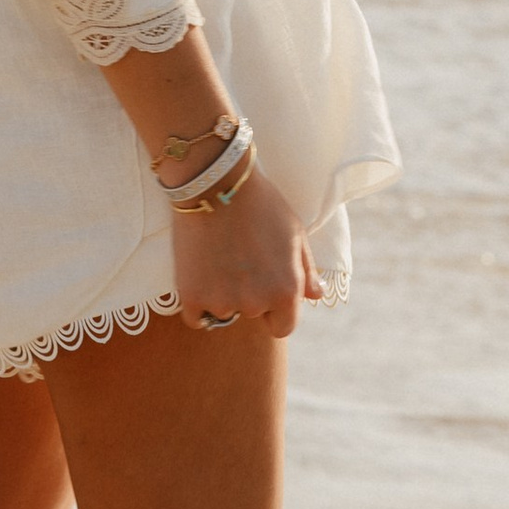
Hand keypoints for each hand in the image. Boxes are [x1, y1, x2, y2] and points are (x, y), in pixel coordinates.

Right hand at [172, 161, 323, 336]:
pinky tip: (199, 275)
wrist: (215, 182)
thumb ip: (306, 271)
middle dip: (248, 294)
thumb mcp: (295, 233)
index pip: (283, 326)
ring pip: (223, 312)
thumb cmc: (260, 204)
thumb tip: (316, 295)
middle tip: (238, 258)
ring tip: (218, 256)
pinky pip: (196, 318)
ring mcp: (222, 301)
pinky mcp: (192, 295)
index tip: (264, 289)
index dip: (275, 309)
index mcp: (286, 291)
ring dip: (221, 294)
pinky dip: (197, 302)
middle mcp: (256, 303)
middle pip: (252, 315)